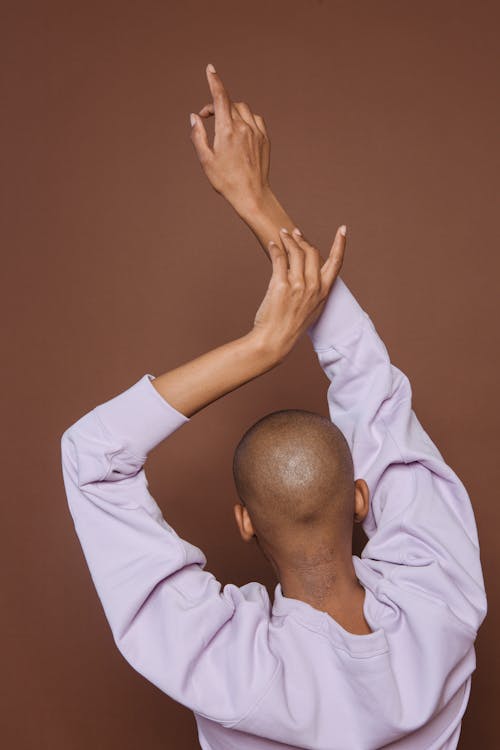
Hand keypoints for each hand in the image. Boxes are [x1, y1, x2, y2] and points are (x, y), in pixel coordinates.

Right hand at [189, 64, 270, 213]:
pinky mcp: (265, 138)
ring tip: (223, 126)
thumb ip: (198, 135)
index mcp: (227, 130)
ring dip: (231, 111)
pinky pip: (255, 119)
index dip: (214, 81)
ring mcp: (256, 132)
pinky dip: (245, 119)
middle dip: (217, 105)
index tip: (210, 68)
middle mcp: (243, 127)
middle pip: (229, 103)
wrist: (252, 194)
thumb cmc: (225, 180)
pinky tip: (240, 131)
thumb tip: (195, 116)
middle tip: (207, 118)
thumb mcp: (205, 159)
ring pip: (243, 109)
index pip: (220, 97)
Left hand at [251, 225, 346, 360]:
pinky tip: (273, 245)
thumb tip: (309, 274)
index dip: (340, 244)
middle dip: (303, 239)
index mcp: (323, 292)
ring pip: (296, 252)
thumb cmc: (290, 326)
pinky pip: (279, 258)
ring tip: (282, 234)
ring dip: (288, 239)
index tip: (343, 229)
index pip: (336, 262)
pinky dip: (275, 248)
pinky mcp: (281, 286)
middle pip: (313, 252)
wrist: (275, 340)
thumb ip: (313, 290)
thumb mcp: (311, 308)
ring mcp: (298, 286)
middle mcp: (313, 287)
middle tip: (294, 233)